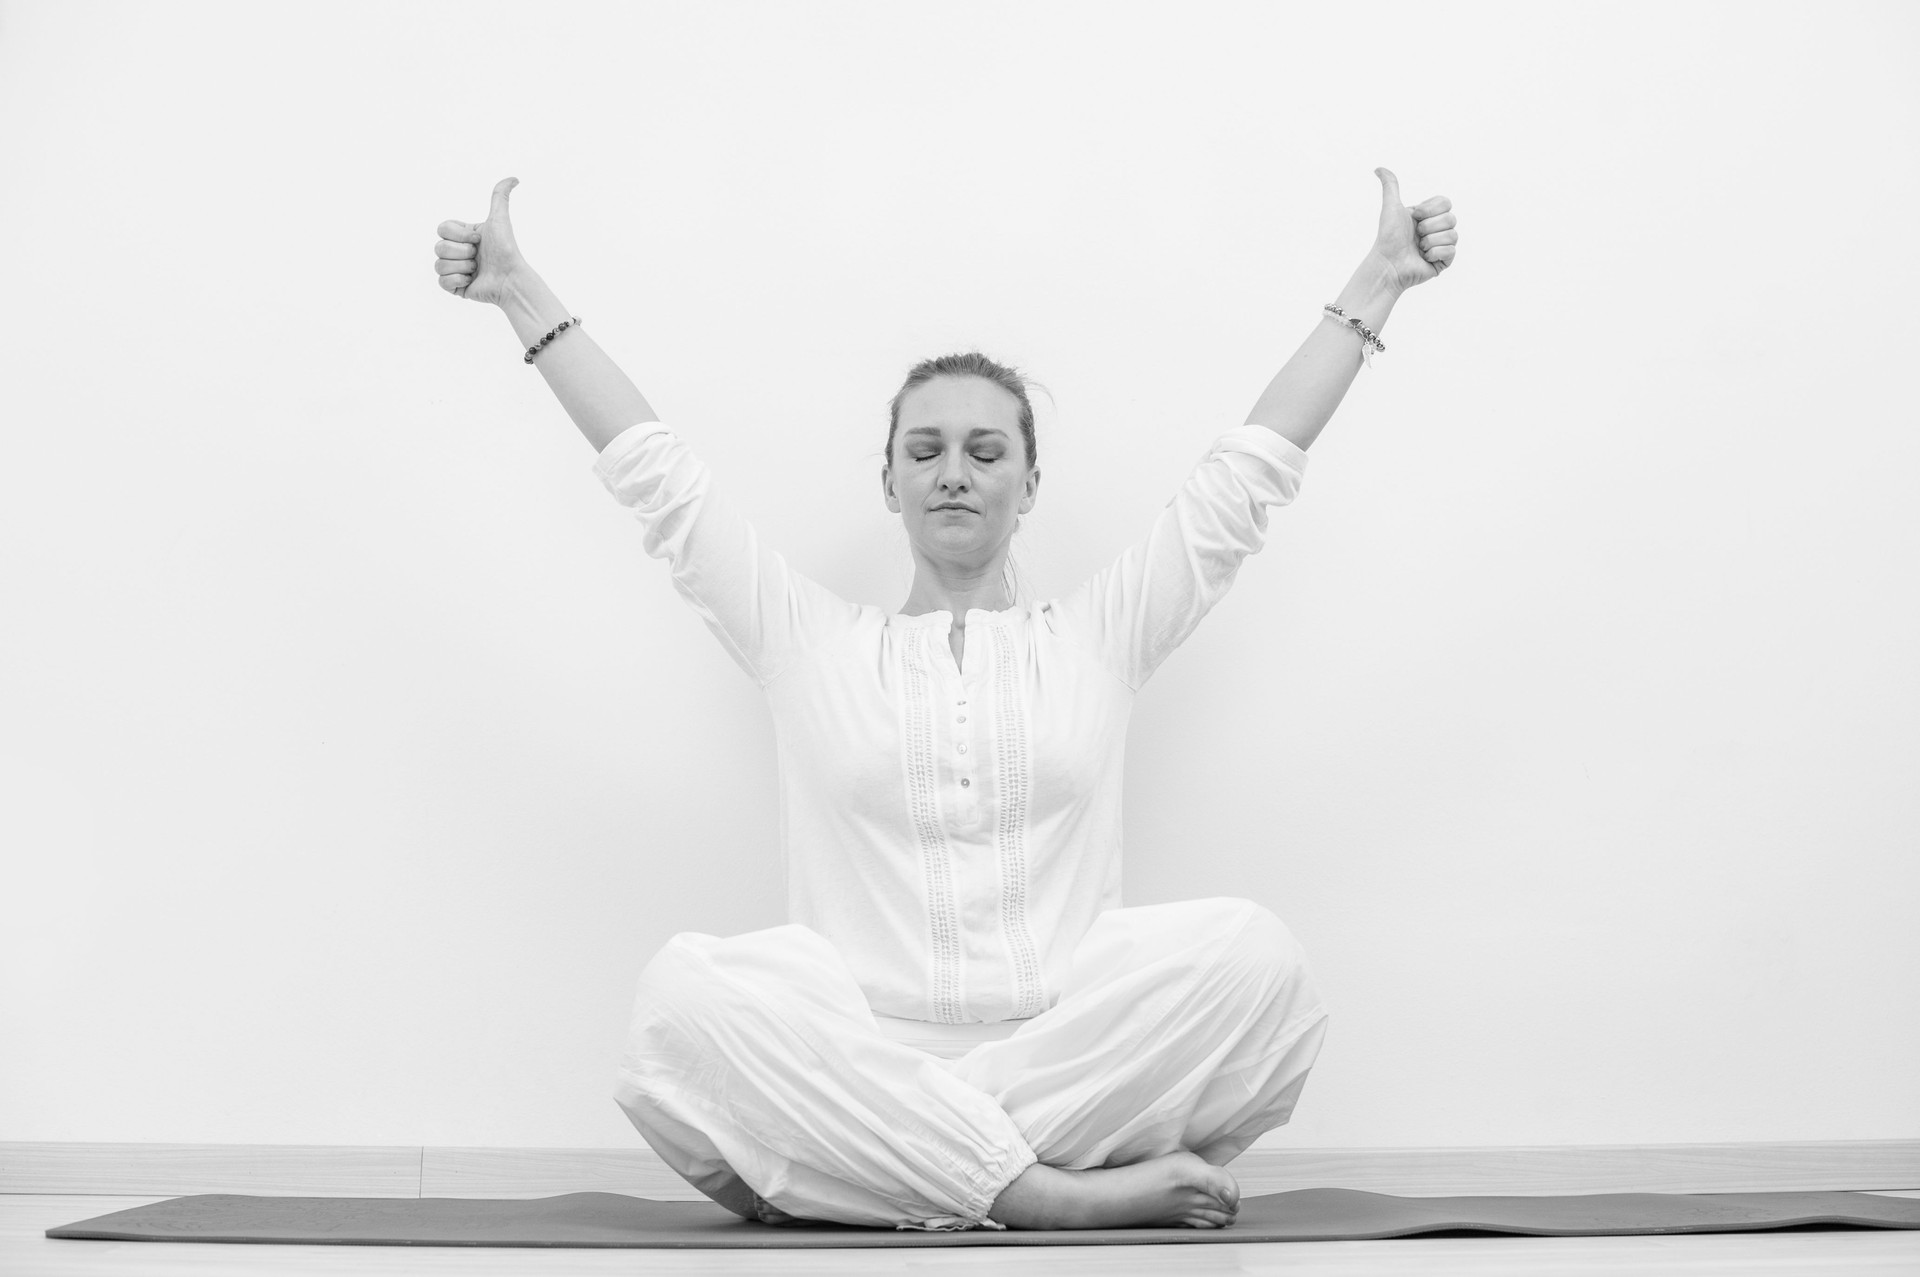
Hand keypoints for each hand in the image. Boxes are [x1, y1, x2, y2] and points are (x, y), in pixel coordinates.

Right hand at [434, 177, 528, 304]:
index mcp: (462, 235)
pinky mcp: (455, 287)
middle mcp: (457, 251)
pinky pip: (441, 281)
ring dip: (461, 266)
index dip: (459, 234)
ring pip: (439, 264)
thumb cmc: (506, 249)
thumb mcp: (500, 219)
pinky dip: (457, 280)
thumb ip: (500, 196)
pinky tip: (471, 280)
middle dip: (461, 252)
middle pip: (438, 247)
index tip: (478, 238)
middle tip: (478, 256)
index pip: (442, 228)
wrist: (510, 278)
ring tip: (477, 269)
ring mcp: (454, 269)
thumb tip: (515, 178)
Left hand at [1370, 167, 1456, 289]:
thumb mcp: (1391, 207)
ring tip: (1418, 247)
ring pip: (1452, 234)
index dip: (1430, 209)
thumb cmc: (1388, 237)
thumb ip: (1390, 186)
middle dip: (1429, 227)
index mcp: (1429, 215)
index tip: (1415, 217)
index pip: (1446, 202)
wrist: (1388, 264)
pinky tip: (1423, 258)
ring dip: (1430, 241)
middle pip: (1451, 218)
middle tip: (1415, 235)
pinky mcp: (1444, 261)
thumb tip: (1378, 168)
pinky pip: (1451, 251)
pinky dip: (1434, 253)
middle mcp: (1437, 228)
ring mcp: (1442, 245)